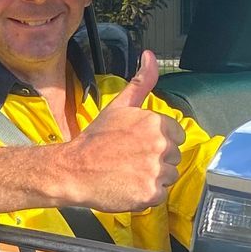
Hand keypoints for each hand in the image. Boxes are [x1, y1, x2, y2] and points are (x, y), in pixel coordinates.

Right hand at [55, 50, 182, 212]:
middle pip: (174, 157)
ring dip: (153, 178)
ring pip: (169, 176)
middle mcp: (159, 145)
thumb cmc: (95, 139)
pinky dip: (146, 195)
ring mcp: (155, 170)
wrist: (73, 169)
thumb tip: (150, 55)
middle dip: (156, 160)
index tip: (138, 145)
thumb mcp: (119, 105)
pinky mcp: (150, 193)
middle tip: (130, 160)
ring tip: (129, 173)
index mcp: (156, 122)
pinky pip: (160, 195)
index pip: (177, 136)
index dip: (158, 142)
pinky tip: (128, 186)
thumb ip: (141, 82)